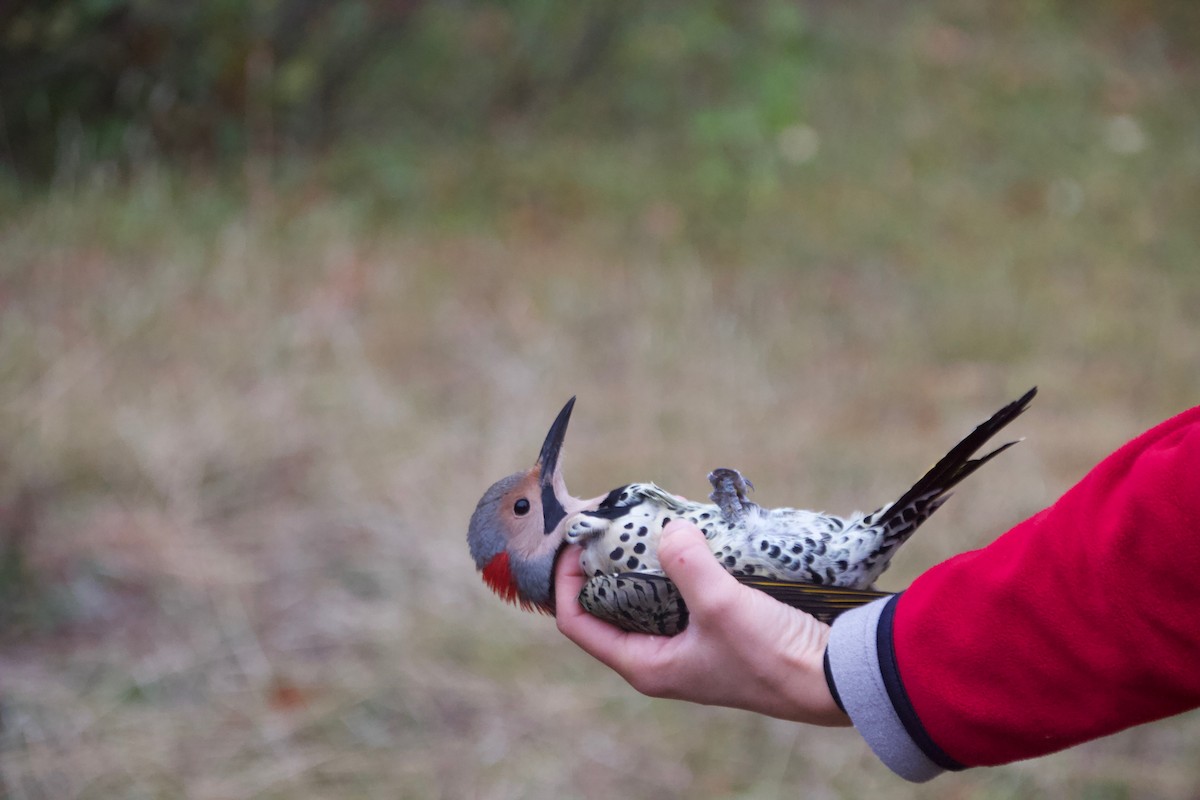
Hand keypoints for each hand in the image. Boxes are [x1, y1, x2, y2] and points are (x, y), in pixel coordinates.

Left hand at [555, 520, 850, 725]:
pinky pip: (679, 593)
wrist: (832, 677)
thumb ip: (687, 563)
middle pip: (608, 606)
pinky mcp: (716, 631)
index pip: (577, 623)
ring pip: (645, 597)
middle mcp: (660, 658)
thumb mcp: (722, 605)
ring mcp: (688, 645)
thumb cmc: (771, 655)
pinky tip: (686, 537)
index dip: (565, 580)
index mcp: (645, 665)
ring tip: (643, 520)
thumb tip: (670, 530)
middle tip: (608, 520)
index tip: (575, 539)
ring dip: (641, 561)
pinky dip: (675, 565)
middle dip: (603, 563)